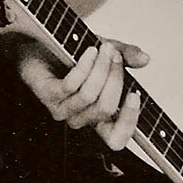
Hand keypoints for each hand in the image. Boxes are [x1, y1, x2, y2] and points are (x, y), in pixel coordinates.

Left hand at [13, 37, 148, 150]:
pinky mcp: (48, 95)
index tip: (135, 95)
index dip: (128, 122)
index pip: (116, 138)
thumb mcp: (106, 52)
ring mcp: (62, 108)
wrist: (37, 44)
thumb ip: (126, 56)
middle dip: (115, 77)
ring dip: (101, 68)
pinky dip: (84, 66)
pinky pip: (72, 85)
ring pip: (90, 96)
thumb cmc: (71, 54)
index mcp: (97, 115)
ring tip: (103, 48)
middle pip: (106, 108)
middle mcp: (80, 117)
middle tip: (114, 54)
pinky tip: (89, 51)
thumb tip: (145, 59)